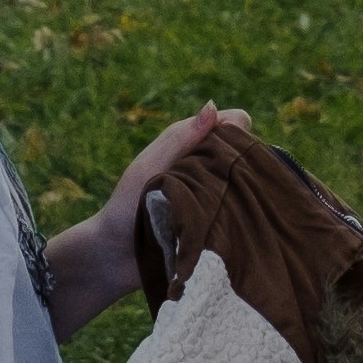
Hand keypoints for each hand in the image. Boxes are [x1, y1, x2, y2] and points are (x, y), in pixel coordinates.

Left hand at [44, 103, 251, 338]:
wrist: (114, 255)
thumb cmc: (127, 204)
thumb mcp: (151, 166)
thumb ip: (180, 138)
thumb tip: (213, 107)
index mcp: (193, 144)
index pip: (235, 123)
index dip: (238, 134)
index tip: (228, 156)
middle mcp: (209, 167)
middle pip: (246, 153)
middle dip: (244, 166)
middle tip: (225, 190)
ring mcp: (217, 197)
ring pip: (248, 185)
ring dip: (242, 195)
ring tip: (227, 211)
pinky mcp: (220, 226)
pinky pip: (242, 216)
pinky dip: (241, 218)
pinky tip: (234, 228)